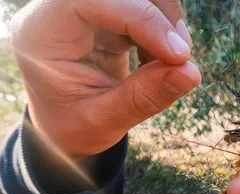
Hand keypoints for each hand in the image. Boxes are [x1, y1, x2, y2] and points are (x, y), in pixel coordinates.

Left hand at [10, 0, 200, 157]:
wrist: (63, 130)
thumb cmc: (73, 128)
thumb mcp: (103, 123)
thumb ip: (144, 98)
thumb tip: (191, 74)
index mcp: (42, 33)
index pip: (92, 0)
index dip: (142, 19)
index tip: (179, 54)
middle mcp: (59, 11)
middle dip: (158, 15)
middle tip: (182, 55)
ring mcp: (84, 11)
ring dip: (164, 22)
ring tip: (174, 61)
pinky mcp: (106, 16)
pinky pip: (142, 8)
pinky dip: (162, 31)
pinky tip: (161, 60)